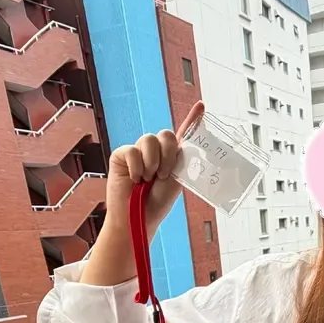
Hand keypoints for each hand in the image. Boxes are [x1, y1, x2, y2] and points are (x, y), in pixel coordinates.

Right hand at [105, 100, 203, 236]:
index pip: (183, 133)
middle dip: (167, 155)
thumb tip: (186, 143)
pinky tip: (134, 180)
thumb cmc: (156, 202)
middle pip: (166, 134)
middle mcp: (155, 150)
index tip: (202, 105)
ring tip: (147, 180)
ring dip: (152, 163)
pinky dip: (137, 168)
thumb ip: (181, 160)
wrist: (137, 217)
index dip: (193, 119)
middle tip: (162, 176)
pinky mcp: (121, 154)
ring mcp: (138, 151)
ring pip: (149, 140)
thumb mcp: (176, 180)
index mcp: (171, 157)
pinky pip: (132, 150)